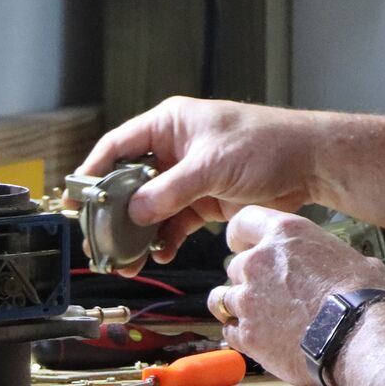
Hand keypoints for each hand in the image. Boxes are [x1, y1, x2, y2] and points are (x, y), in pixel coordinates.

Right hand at [76, 98, 323, 269]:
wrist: (309, 163)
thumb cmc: (265, 145)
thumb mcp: (213, 165)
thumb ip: (171, 190)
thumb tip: (134, 211)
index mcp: (168, 125)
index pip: (117, 147)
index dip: (92, 173)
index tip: (75, 199)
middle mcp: (173, 149)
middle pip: (128, 182)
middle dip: (113, 212)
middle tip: (98, 241)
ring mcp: (187, 176)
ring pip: (149, 207)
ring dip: (138, 233)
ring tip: (125, 260)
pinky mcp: (204, 200)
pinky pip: (174, 221)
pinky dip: (164, 239)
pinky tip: (158, 255)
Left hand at [207, 206, 384, 385]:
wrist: (357, 337)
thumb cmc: (363, 297)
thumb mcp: (353, 259)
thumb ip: (329, 258)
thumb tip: (341, 268)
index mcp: (284, 235)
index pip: (242, 221)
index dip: (242, 236)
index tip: (245, 246)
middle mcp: (257, 262)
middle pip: (234, 265)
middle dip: (248, 279)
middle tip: (269, 293)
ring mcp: (248, 299)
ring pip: (222, 298)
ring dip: (237, 306)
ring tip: (257, 317)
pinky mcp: (247, 334)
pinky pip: (229, 330)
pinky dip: (240, 334)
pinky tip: (259, 341)